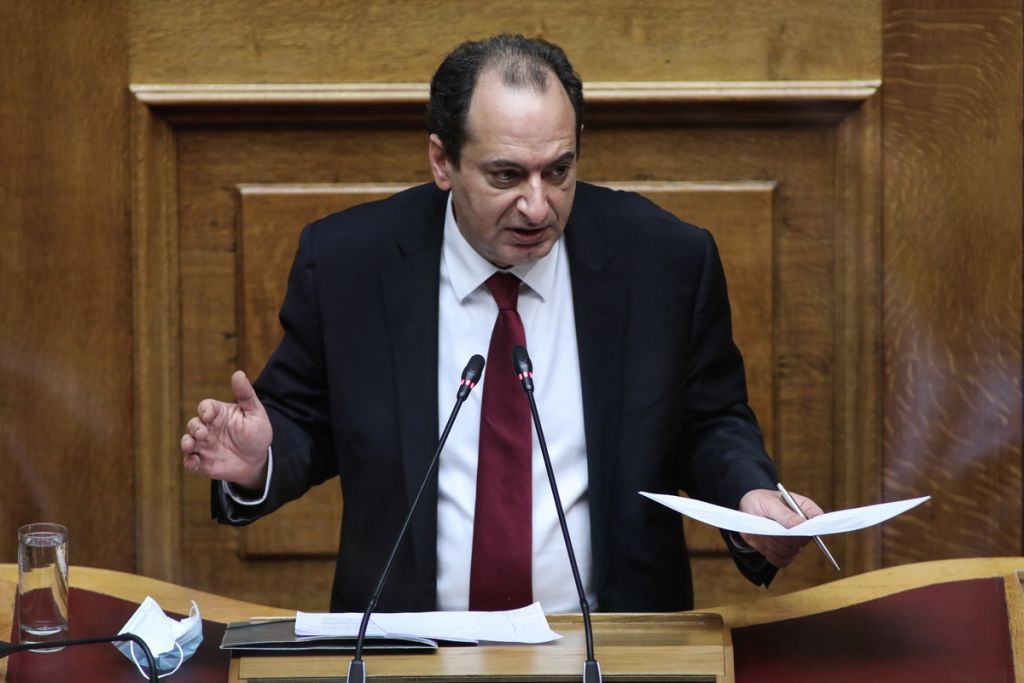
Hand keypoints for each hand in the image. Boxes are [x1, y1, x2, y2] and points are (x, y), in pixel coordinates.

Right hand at [180, 370, 272, 489]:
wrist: (258, 460)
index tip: (208, 415)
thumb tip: (239, 373)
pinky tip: (193, 463)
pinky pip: (191, 461)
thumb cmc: (256, 433)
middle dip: (194, 428)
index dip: (204, 410)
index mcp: (219, 414)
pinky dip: (189, 462)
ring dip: (186, 443)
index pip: (206, 407)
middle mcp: (208, 428)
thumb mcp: (255, 413)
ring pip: (188, 442)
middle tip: (203, 434)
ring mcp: (204, 445)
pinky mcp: (204, 462)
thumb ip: (246, 395)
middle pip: (193, 424)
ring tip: (190, 446)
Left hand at [737, 488, 823, 567]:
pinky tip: (763, 542)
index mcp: (804, 509)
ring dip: (773, 543)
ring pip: (790, 551)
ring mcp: (795, 542)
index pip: (818, 518)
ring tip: (763, 530)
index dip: (813, 525)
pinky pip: (781, 560)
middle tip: (770, 525)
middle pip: (803, 539)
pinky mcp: (784, 553)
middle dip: (783, 535)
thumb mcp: (769, 503)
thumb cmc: (760, 502)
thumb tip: (801, 524)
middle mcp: (803, 527)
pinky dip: (769, 553)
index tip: (799, 527)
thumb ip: (785, 514)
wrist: (746, 512)